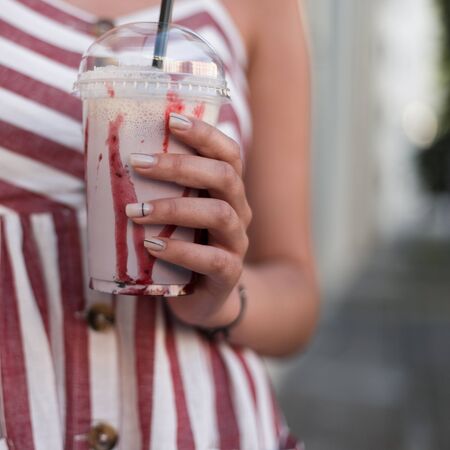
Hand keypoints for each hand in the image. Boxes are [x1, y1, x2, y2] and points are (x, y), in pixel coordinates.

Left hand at [126, 112, 251, 327]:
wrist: (203, 296)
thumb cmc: (183, 245)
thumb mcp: (176, 214)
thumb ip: (159, 190)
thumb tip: (106, 162)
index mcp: (227, 191)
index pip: (228, 153)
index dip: (205, 134)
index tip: (171, 119)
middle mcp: (238, 211)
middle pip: (225, 176)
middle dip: (181, 166)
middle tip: (137, 163)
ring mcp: (237, 242)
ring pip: (220, 214)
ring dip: (174, 208)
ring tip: (135, 212)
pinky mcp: (229, 273)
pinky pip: (212, 259)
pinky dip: (180, 250)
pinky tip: (152, 245)